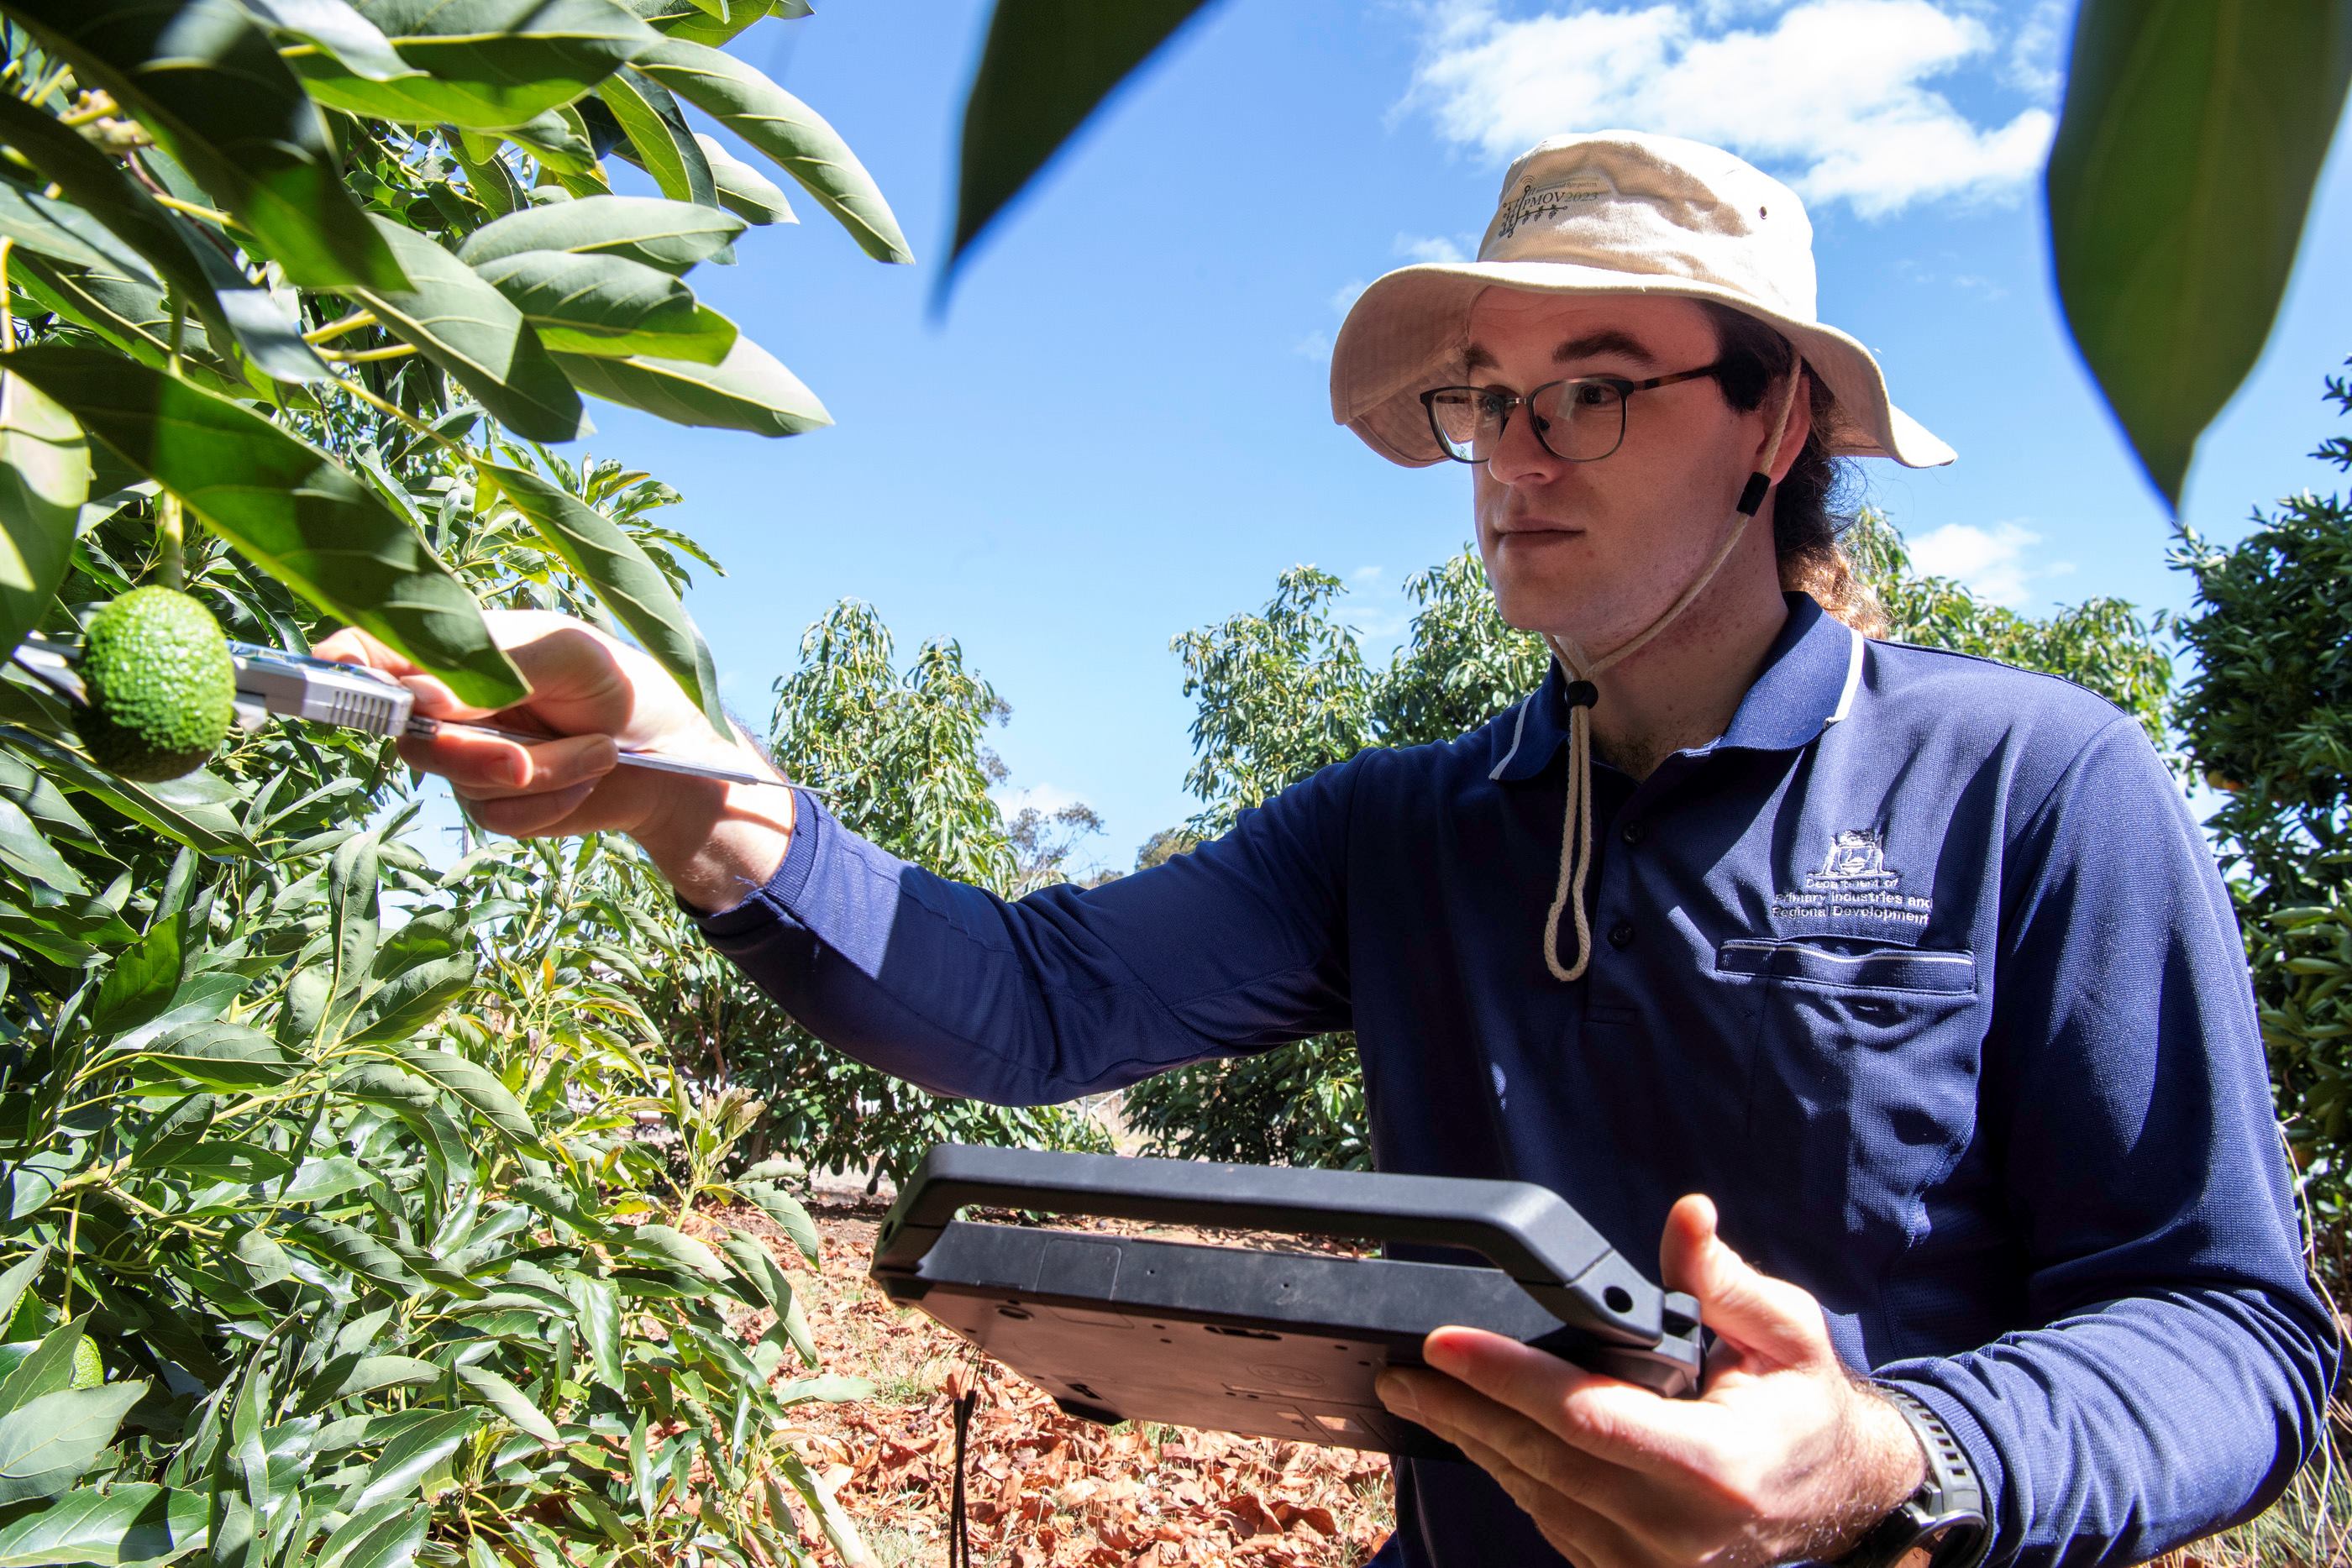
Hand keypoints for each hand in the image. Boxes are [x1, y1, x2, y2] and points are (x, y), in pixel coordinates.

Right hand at [313, 612, 793, 907]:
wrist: (678, 761)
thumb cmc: (624, 686)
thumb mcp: (566, 657)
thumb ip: (493, 669)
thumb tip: (420, 695)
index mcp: (459, 650)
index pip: (374, 652)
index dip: (340, 665)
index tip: (329, 670)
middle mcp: (451, 704)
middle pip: (406, 732)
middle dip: (473, 749)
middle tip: (528, 752)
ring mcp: (468, 757)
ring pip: (461, 779)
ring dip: (541, 773)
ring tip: (596, 750)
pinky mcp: (496, 803)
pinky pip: (498, 815)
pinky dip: (552, 800)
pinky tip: (588, 780)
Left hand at [1374, 1194, 1925, 1567]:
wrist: (1842, 1502)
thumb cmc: (1807, 1408)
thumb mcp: (1787, 1333)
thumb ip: (1725, 1280)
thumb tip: (1687, 1217)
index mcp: (1716, 1466)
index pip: (1586, 1415)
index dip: (1507, 1377)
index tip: (1445, 1343)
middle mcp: (1677, 1528)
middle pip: (1543, 1460)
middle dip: (1462, 1409)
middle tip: (1401, 1370)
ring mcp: (1652, 1563)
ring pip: (1538, 1497)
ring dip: (1472, 1444)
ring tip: (1417, 1396)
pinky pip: (1554, 1523)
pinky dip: (1510, 1477)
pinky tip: (1475, 1437)